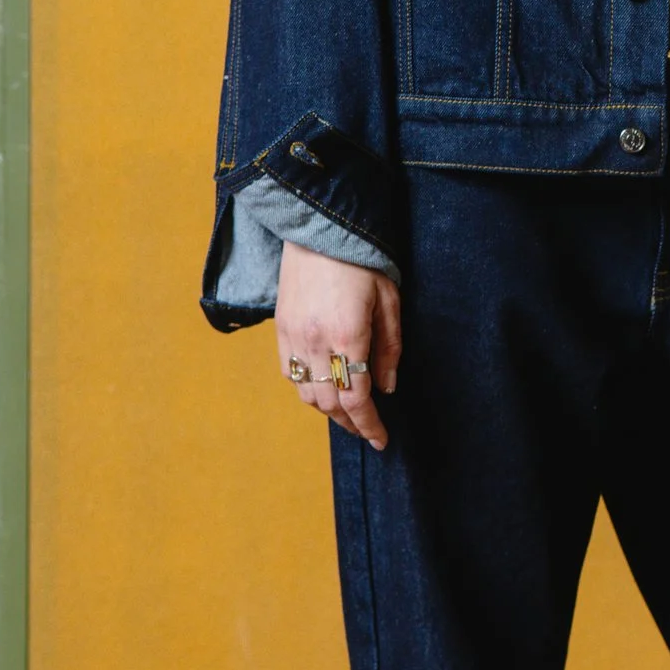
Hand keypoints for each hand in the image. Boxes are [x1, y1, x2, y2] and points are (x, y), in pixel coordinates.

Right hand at [276, 241, 401, 450]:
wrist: (319, 228)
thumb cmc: (362, 261)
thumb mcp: (389, 302)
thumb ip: (389, 348)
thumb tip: (387, 387)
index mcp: (347, 336)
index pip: (357, 399)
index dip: (369, 425)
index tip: (382, 440)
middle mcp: (315, 342)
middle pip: (330, 403)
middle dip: (351, 423)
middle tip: (368, 430)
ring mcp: (293, 336)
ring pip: (307, 393)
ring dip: (328, 410)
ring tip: (349, 413)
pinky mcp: (280, 329)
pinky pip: (290, 373)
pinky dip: (307, 389)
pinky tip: (324, 387)